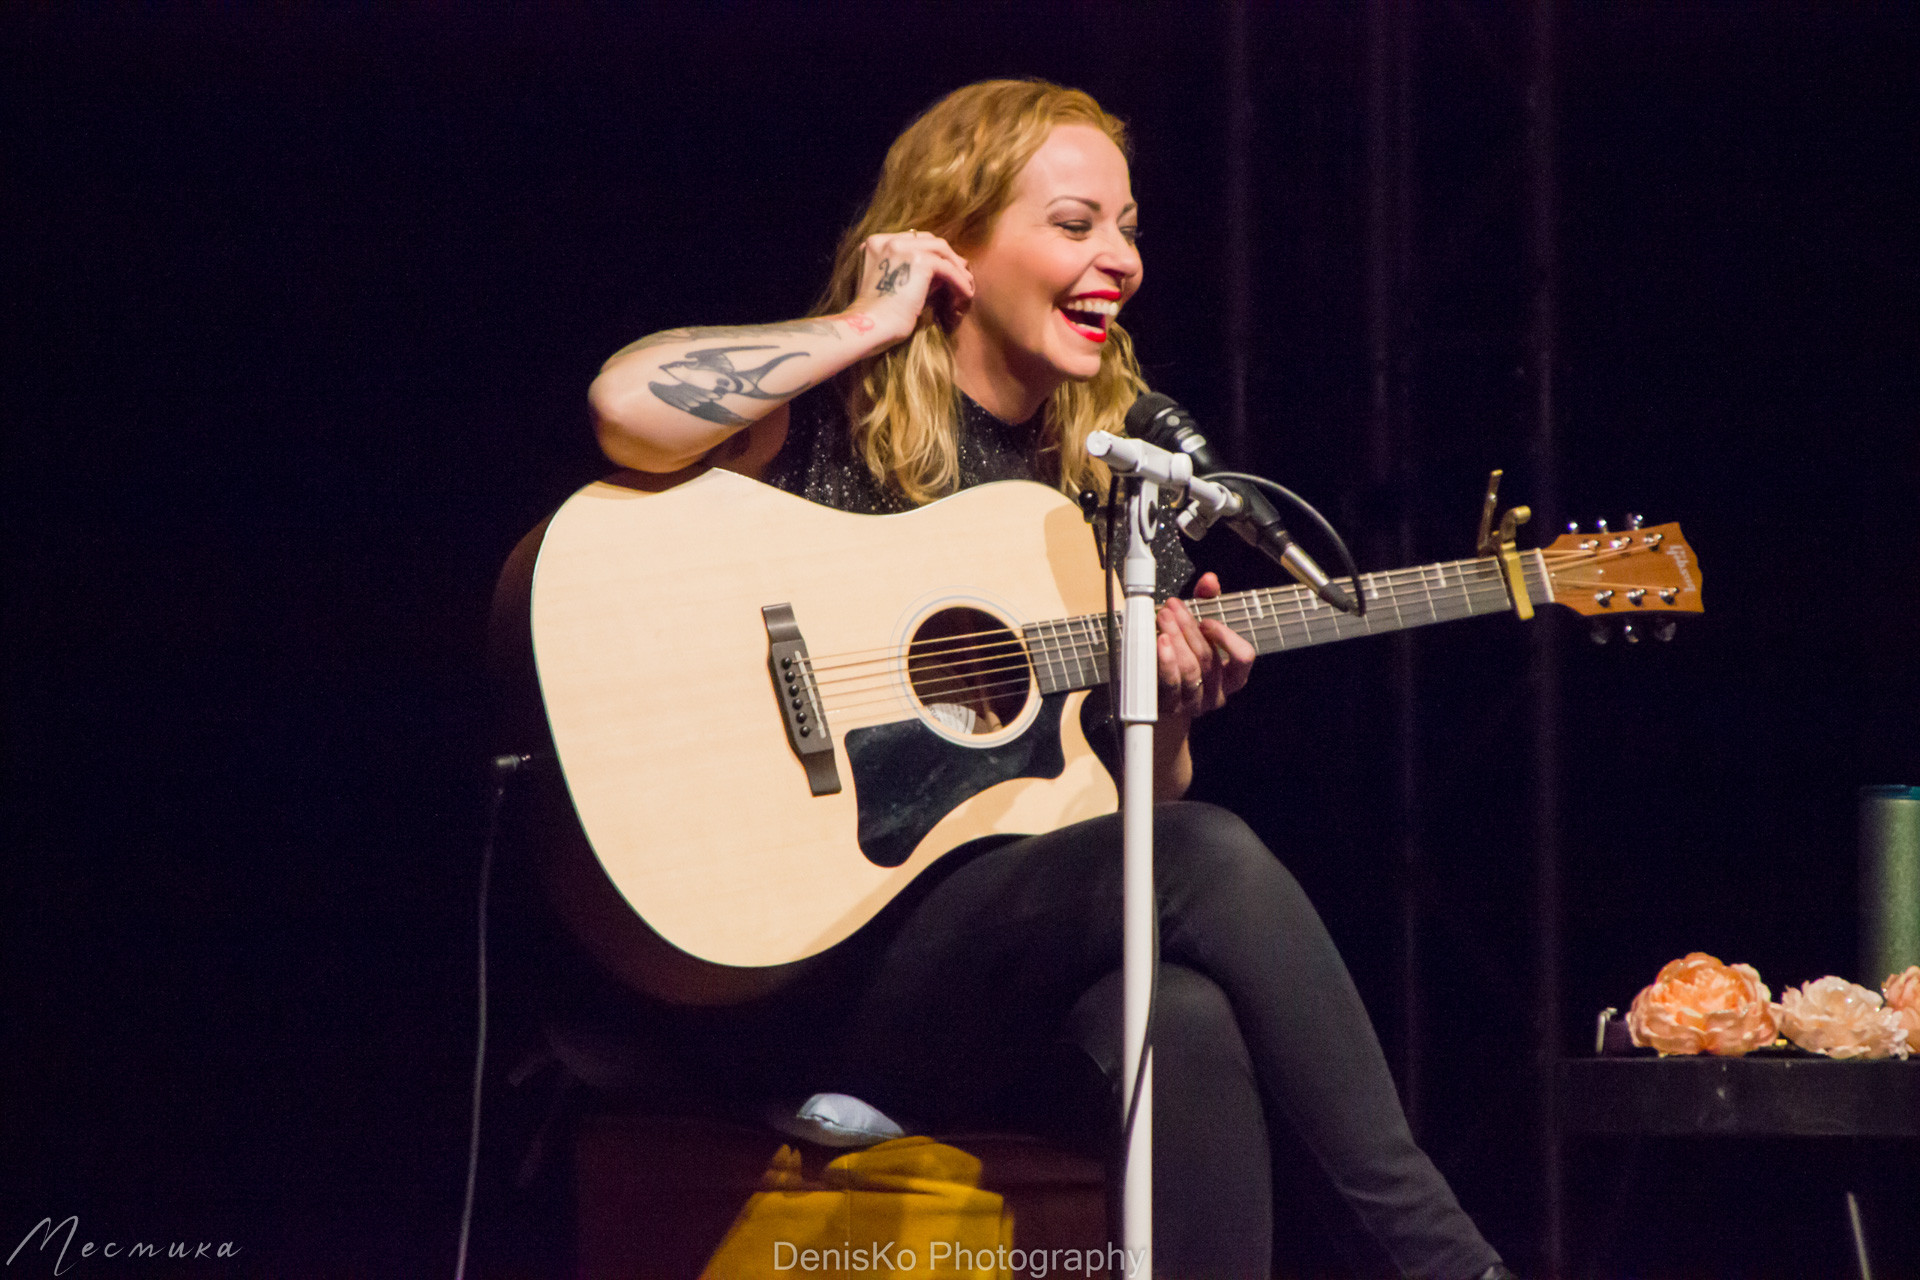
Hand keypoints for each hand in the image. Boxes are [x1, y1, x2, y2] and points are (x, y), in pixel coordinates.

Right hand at [844, 230, 974, 346]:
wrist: (869, 328)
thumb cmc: (878, 317)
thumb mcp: (893, 286)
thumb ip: (913, 273)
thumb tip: (943, 273)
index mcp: (876, 244)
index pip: (913, 240)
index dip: (932, 254)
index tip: (946, 268)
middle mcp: (887, 240)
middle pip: (929, 240)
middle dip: (948, 256)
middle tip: (962, 273)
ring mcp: (902, 247)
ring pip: (941, 250)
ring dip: (957, 268)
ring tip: (967, 285)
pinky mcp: (918, 261)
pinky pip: (948, 269)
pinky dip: (960, 282)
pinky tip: (966, 295)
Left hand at [1156, 572, 1254, 719]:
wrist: (1160, 699)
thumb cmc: (1186, 659)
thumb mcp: (1198, 629)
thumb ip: (1207, 602)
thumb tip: (1209, 580)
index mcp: (1232, 675)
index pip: (1244, 657)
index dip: (1226, 638)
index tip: (1206, 620)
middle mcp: (1217, 692)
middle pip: (1209, 659)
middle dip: (1189, 628)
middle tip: (1173, 606)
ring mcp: (1194, 702)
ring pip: (1190, 669)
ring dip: (1176, 639)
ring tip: (1163, 617)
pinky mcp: (1172, 707)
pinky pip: (1171, 683)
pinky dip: (1166, 660)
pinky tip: (1159, 642)